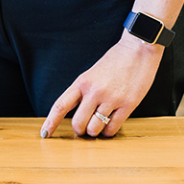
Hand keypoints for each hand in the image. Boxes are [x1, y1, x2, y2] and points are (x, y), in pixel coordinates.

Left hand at [41, 35, 163, 137]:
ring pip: (95, 128)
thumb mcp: (90, 75)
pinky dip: (109, 132)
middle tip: (83, 130)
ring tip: (98, 128)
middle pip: (78, 123)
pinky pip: (113, 127)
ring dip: (95, 132)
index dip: (51, 122)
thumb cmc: (113, 62)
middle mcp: (94, 92)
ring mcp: (111, 99)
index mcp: (81, 83)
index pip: (60, 106)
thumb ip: (82, 92)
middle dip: (79, 131)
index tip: (45, 134)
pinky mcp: (128, 104)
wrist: (138, 50)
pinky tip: (109, 127)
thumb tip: (73, 113)